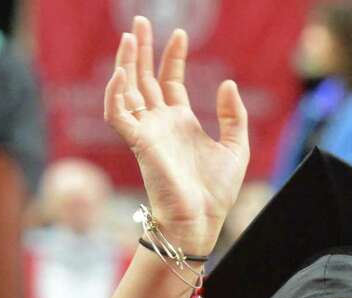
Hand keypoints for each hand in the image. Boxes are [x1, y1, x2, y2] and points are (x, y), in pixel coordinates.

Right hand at [104, 17, 249, 254]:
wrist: (201, 220)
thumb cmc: (217, 193)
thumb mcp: (236, 147)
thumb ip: (233, 115)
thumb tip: (227, 83)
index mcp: (181, 123)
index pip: (170, 82)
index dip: (173, 57)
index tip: (179, 34)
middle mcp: (160, 125)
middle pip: (144, 80)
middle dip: (142, 51)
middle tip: (139, 22)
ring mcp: (147, 133)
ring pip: (128, 92)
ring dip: (126, 64)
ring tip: (130, 37)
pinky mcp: (139, 144)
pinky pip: (118, 115)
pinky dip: (115, 94)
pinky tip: (120, 73)